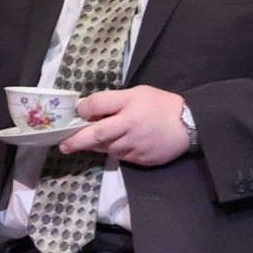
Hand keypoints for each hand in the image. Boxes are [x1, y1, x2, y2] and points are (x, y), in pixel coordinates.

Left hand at [57, 86, 191, 166]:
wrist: (189, 125)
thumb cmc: (161, 105)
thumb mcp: (138, 93)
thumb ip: (115, 101)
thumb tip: (88, 109)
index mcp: (130, 103)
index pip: (97, 104)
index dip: (83, 109)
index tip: (77, 112)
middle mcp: (130, 124)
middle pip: (96, 133)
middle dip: (76, 140)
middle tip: (63, 145)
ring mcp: (135, 144)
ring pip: (106, 148)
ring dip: (97, 145)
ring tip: (93, 141)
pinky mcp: (140, 159)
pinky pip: (120, 156)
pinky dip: (114, 151)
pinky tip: (118, 144)